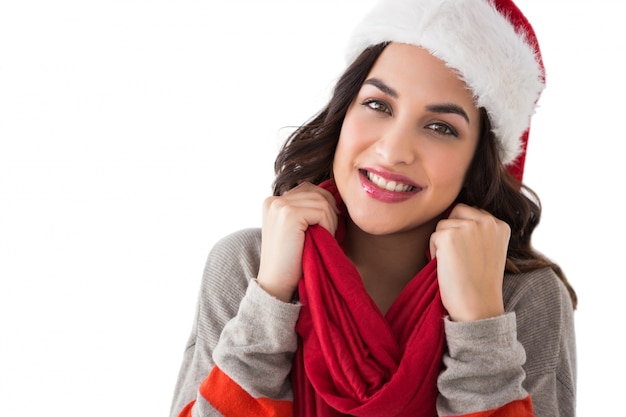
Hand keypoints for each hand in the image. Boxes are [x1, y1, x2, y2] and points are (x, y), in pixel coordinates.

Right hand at [257, 182, 338, 301]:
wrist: (276, 284)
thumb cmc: (291, 260)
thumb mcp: (296, 229)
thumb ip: (306, 210)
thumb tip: (335, 194)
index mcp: (273, 201)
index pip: (309, 189)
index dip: (324, 205)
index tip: (328, 226)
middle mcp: (274, 200)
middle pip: (317, 192)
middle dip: (330, 212)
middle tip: (330, 233)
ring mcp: (280, 206)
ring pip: (322, 201)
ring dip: (331, 221)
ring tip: (324, 239)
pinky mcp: (289, 214)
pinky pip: (322, 211)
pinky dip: (328, 227)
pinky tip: (321, 240)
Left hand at [429, 204, 509, 321]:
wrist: (478, 306)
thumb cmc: (480, 283)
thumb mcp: (490, 250)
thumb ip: (479, 232)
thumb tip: (452, 216)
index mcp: (501, 225)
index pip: (472, 212)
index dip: (463, 231)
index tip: (468, 253)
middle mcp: (487, 221)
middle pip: (456, 211)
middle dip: (451, 230)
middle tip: (457, 256)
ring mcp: (468, 227)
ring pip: (443, 224)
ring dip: (442, 242)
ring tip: (454, 264)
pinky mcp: (450, 235)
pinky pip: (433, 236)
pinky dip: (434, 252)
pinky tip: (447, 267)